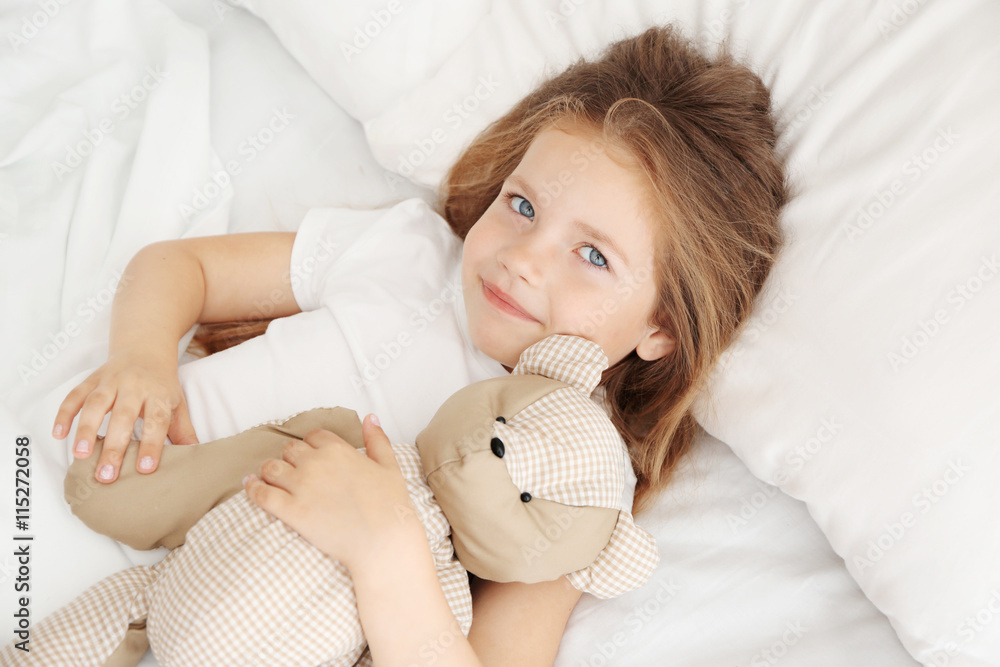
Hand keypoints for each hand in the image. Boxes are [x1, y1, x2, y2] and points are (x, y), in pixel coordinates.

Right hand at [52, 352, 198, 483]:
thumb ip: (183, 431)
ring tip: (80, 456)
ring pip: (95, 404)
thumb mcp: (177, 404)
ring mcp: (111, 381)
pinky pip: (75, 395)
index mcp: (159, 394)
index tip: (145, 469)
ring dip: (85, 429)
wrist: (145, 348)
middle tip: (107, 474)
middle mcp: (134, 386)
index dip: (152, 444)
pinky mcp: (92, 378)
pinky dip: (64, 413)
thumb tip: (195, 456)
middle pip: (123, 416)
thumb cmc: (162, 384)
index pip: (157, 421)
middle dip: (114, 446)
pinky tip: (58, 435)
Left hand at [244, 414, 419, 571]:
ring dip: (269, 471)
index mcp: (338, 450)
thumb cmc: (390, 505)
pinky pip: (262, 494)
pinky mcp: (291, 511)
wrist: (383, 541)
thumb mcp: (389, 465)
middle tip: (294, 471)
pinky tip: (251, 486)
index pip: (313, 436)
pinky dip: (253, 489)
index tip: (312, 456)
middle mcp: (316, 463)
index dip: (311, 445)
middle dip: (290, 458)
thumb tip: (370, 418)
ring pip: (271, 468)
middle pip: (290, 450)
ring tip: (271, 479)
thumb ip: (377, 439)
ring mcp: (301, 486)